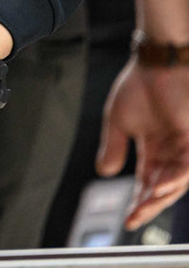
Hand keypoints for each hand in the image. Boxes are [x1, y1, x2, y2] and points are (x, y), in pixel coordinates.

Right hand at [97, 59, 188, 227]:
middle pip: (162, 187)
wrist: (156, 64)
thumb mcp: (118, 121)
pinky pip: (186, 166)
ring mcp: (182, 147)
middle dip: (149, 205)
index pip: (146, 182)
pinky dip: (175, 180)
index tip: (128, 219)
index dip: (138, 201)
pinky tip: (160, 188)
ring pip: (177, 182)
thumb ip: (113, 147)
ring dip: (162, 196)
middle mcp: (170, 152)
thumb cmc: (139, 87)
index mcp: (152, 148)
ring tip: (146, 205)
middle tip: (135, 219)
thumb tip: (103, 173)